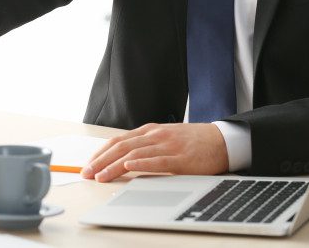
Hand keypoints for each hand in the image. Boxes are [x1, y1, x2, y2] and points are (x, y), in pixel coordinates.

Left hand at [81, 122, 228, 181]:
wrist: (221, 140)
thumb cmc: (191, 142)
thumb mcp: (164, 139)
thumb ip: (145, 146)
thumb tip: (122, 159)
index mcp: (149, 131)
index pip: (118, 141)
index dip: (100, 153)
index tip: (88, 165)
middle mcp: (154, 136)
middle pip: (121, 147)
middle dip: (101, 161)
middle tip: (87, 173)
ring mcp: (167, 145)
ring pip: (134, 154)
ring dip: (114, 165)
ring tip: (101, 175)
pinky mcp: (180, 158)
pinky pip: (157, 160)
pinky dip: (141, 163)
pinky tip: (128, 166)